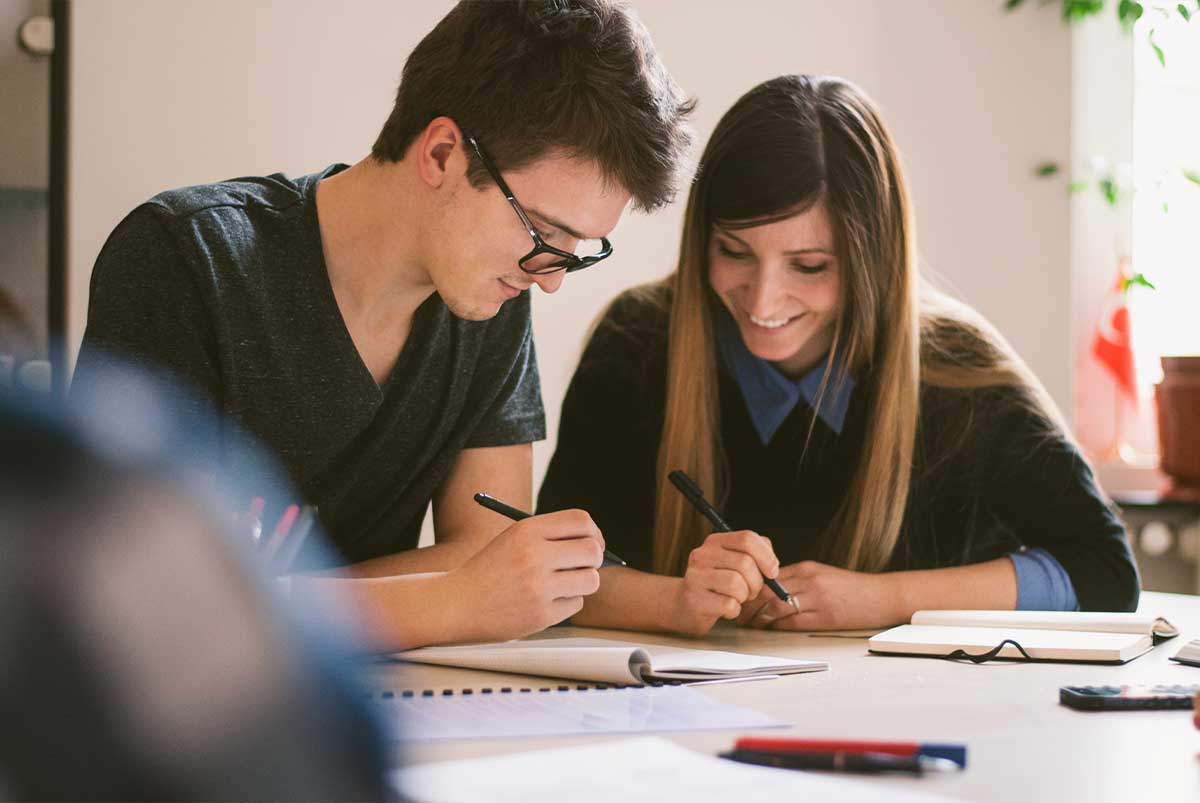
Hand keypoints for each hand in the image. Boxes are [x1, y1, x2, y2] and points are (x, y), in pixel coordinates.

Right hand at [445, 509, 603, 641]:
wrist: (456, 603)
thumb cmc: (491, 570)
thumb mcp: (514, 540)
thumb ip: (551, 537)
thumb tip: (597, 544)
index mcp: (527, 530)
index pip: (581, 521)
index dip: (593, 532)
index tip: (592, 542)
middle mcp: (534, 555)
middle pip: (592, 550)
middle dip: (594, 559)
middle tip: (583, 566)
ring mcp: (538, 587)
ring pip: (590, 580)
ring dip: (582, 583)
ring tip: (560, 585)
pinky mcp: (540, 615)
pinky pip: (575, 604)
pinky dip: (565, 604)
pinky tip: (543, 602)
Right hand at [668, 530, 780, 636]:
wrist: (685, 606)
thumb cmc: (718, 584)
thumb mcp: (734, 563)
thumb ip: (756, 555)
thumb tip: (772, 565)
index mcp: (715, 541)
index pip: (747, 538)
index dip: (766, 556)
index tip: (772, 572)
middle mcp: (702, 555)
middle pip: (745, 563)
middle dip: (756, 582)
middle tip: (751, 591)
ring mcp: (695, 577)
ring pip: (737, 584)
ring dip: (744, 596)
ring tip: (737, 598)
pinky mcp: (694, 599)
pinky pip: (729, 605)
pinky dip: (734, 610)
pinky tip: (725, 609)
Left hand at [736, 560, 905, 631]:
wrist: (882, 596)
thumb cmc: (851, 589)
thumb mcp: (822, 576)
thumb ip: (797, 581)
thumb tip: (770, 591)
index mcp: (806, 569)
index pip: (768, 577)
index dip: (750, 588)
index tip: (739, 597)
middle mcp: (809, 580)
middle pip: (768, 590)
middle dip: (748, 604)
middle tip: (737, 613)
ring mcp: (817, 598)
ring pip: (776, 606)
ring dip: (759, 617)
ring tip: (748, 623)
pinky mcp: (825, 616)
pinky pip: (793, 622)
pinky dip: (777, 626)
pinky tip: (770, 629)